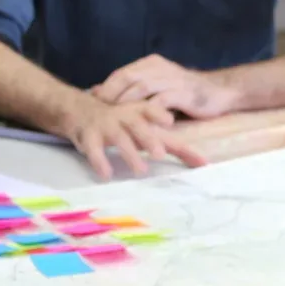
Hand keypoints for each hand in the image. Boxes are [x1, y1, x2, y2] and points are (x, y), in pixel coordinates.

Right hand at [61, 91, 209, 181]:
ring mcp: (106, 125)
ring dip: (129, 153)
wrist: (80, 110)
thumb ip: (176, 146)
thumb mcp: (150, 130)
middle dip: (148, 139)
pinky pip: (93, 149)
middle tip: (159, 154)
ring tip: (141, 171)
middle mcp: (124, 116)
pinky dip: (99, 161)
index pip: (151, 110)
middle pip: (137, 125)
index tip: (169, 121)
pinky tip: (106, 175)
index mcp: (140, 112)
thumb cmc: (125, 124)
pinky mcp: (88, 136)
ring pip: (118, 138)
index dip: (158, 114)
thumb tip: (204, 163)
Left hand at [93, 54, 236, 119]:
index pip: (122, 73)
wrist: (220, 91)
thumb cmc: (187, 92)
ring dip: (125, 104)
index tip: (92, 101)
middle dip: (111, 95)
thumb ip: (137, 88)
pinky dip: (147, 113)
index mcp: (151, 64)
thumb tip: (105, 93)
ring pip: (140, 88)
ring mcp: (170, 79)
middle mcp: (159, 68)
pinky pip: (159, 102)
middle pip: (127, 79)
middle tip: (97, 112)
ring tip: (113, 119)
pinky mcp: (182, 93)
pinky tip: (138, 125)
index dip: (106, 87)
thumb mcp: (160, 85)